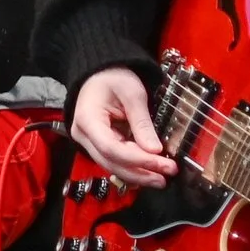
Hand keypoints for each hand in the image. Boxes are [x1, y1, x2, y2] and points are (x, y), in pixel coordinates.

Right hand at [70, 66, 175, 187]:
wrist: (101, 74)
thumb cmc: (113, 78)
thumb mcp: (132, 94)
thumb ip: (142, 122)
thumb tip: (155, 150)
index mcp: (87, 119)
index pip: (111, 148)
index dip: (137, 160)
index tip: (160, 163)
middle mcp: (83, 135)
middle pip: (111, 162)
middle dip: (140, 172)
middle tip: (166, 175)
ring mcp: (89, 141)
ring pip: (112, 166)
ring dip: (138, 174)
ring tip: (162, 176)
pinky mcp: (99, 144)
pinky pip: (115, 161)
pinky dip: (133, 168)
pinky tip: (150, 171)